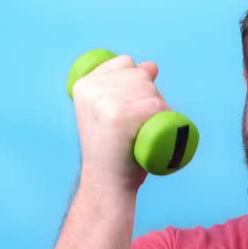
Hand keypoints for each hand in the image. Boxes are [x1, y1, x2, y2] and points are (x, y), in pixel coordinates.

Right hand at [69, 54, 168, 191]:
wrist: (107, 185)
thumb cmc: (117, 150)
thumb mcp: (116, 111)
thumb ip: (129, 86)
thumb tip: (151, 65)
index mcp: (84, 84)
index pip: (126, 63)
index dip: (137, 84)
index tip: (129, 111)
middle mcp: (91, 89)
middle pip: (141, 75)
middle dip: (150, 97)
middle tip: (136, 127)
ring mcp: (104, 102)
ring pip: (151, 90)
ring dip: (158, 110)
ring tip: (141, 133)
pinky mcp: (119, 115)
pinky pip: (156, 106)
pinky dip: (163, 119)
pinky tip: (149, 135)